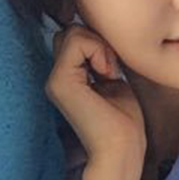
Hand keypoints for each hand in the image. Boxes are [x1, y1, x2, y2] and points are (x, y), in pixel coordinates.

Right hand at [45, 24, 145, 179]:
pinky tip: (107, 74)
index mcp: (68, 78)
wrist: (122, 149)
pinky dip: (98, 50)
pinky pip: (76, 41)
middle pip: (71, 31)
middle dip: (97, 40)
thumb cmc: (124, 121)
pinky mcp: (59, 82)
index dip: (98, 43)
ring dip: (99, 45)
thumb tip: (101, 38)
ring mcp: (55, 80)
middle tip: (112, 68)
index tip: (114, 66)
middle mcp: (57, 78)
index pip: (75, 37)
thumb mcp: (114, 81)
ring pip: (72, 32)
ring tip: (109, 72)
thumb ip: (102, 60)